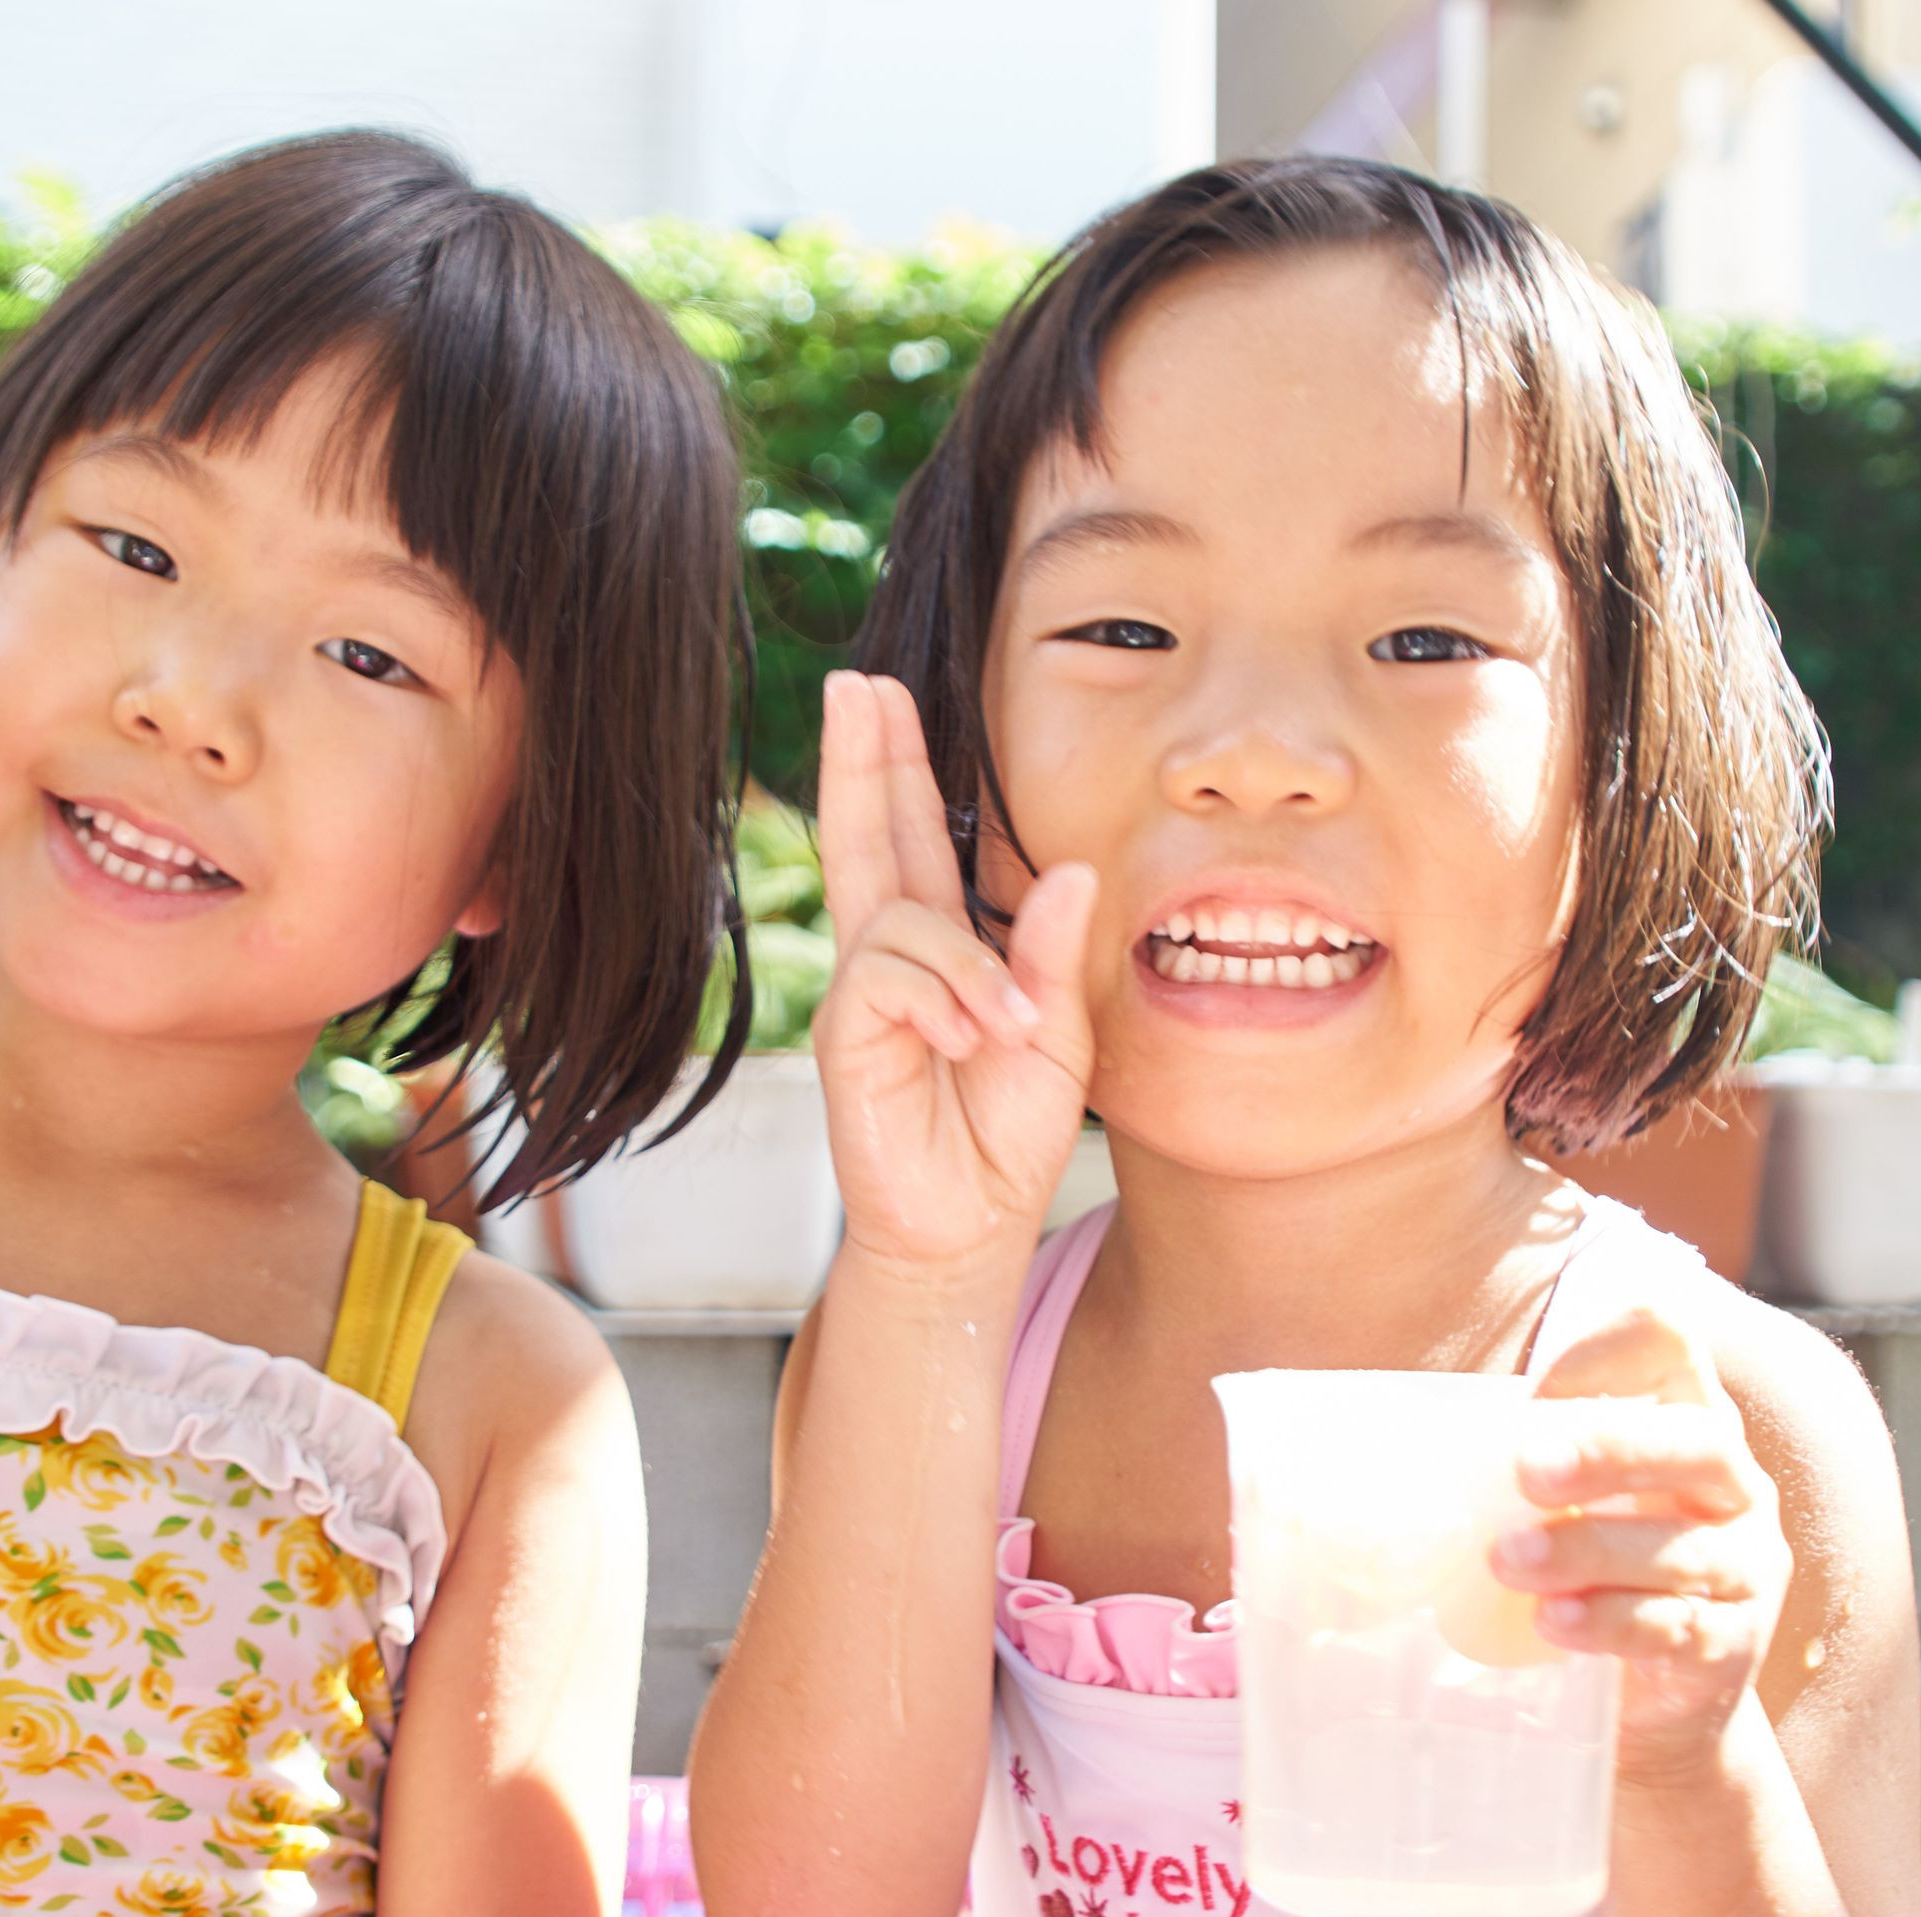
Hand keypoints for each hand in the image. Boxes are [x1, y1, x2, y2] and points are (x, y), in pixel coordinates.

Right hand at [807, 671, 1097, 1277]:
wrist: (970, 1225)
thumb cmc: (1007, 1132)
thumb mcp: (1059, 1033)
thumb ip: (1054, 953)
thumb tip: (1073, 872)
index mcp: (941, 947)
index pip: (912, 836)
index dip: (895, 765)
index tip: (879, 696)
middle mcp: (891, 958)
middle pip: (869, 835)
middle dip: (863, 758)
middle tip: (855, 685)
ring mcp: (864, 995)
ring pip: (900, 914)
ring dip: (966, 966)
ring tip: (1004, 1030)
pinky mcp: (847, 1037)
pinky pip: (889, 976)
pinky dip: (944, 999)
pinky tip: (966, 1041)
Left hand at [1491, 1311, 1790, 1776]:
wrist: (1648, 1712)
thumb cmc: (1584, 1579)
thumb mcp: (1556, 1507)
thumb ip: (1507, 1466)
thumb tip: (1383, 1447)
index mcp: (1682, 1420)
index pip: (1669, 1340)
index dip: (1607, 1348)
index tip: (1535, 1394)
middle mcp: (1730, 1485)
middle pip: (1698, 1441)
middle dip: (1609, 1449)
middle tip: (1526, 1472)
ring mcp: (1743, 1567)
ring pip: (1680, 1546)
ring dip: (1586, 1548)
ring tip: (1507, 1562)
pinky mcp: (1732, 1646)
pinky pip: (1677, 1627)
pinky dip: (1609, 1622)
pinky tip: (1553, 1622)